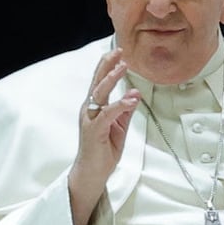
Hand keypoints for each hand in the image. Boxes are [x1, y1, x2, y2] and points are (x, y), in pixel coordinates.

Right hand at [66, 48, 140, 224]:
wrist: (92, 173)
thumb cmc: (103, 150)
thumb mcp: (118, 127)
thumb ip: (124, 111)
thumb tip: (134, 94)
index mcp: (94, 107)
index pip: (99, 82)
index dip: (108, 66)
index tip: (118, 52)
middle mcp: (89, 110)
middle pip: (97, 82)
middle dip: (107, 65)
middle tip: (118, 51)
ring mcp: (90, 120)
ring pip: (99, 94)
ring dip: (111, 79)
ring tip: (122, 67)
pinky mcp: (94, 131)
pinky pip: (107, 114)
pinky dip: (120, 105)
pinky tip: (130, 98)